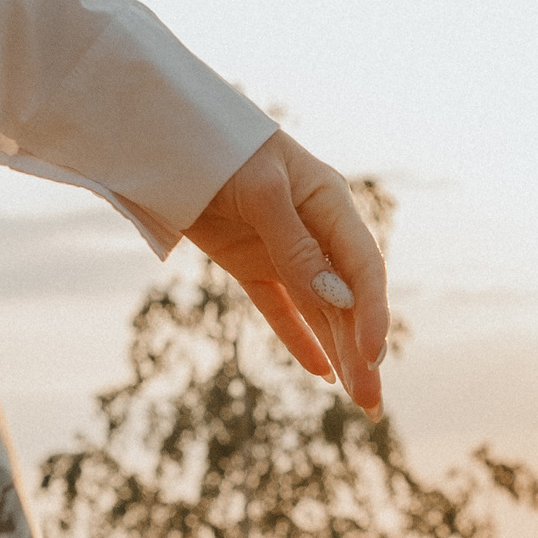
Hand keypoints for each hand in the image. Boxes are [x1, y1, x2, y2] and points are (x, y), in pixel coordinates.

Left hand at [184, 131, 390, 410]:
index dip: (372, 314)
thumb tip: (335, 299)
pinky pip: (280, 308)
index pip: (362, 269)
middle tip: (371, 402)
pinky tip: (321, 373)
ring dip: (339, 353)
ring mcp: (283, 249)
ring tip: (358, 399)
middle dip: (361, 351)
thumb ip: (296, 246)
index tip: (372, 357)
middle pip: (347, 300)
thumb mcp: (261, 193)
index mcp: (331, 204)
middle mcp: (316, 231)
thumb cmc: (220, 149)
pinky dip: (300, 339)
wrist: (165, 135)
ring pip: (319, 311)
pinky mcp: (250, 263)